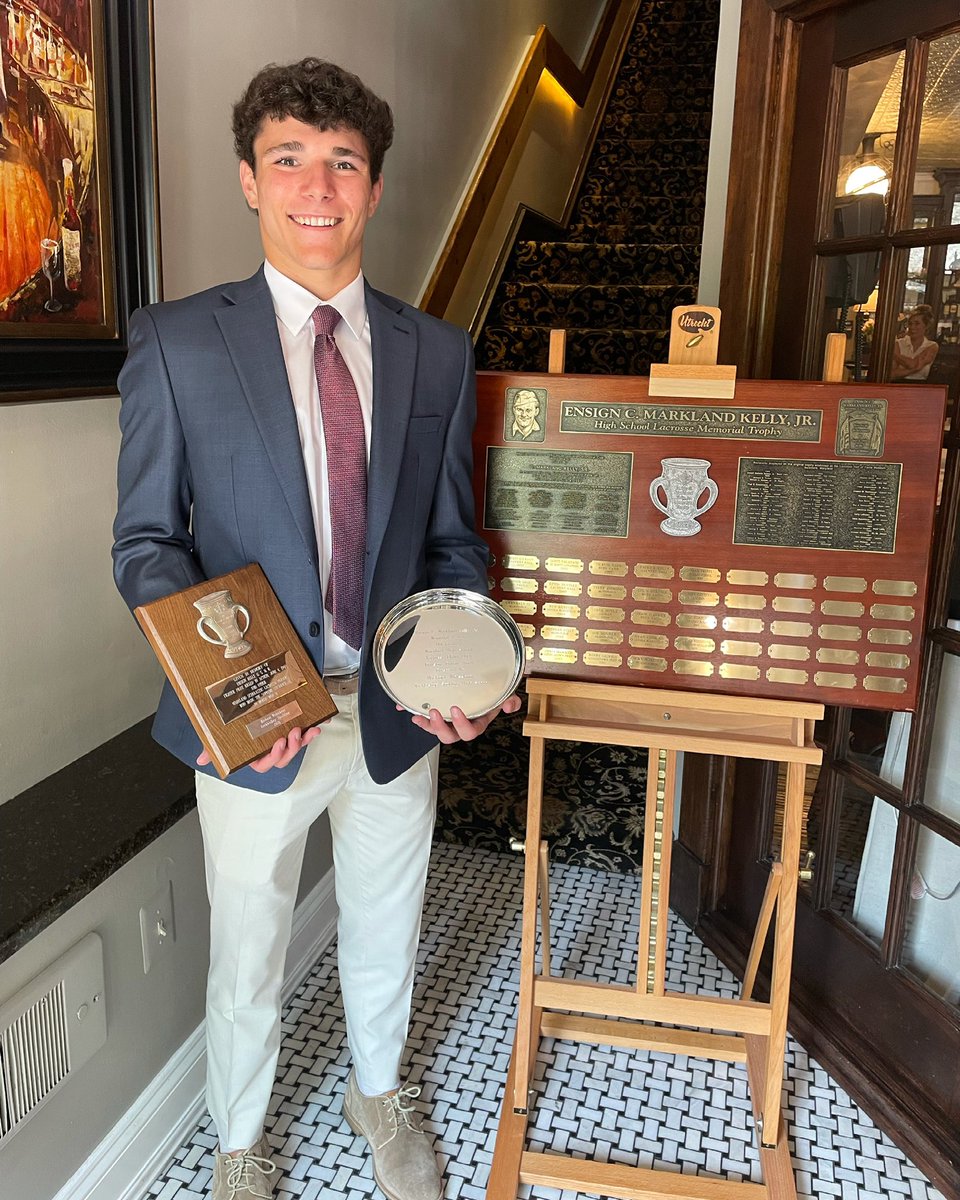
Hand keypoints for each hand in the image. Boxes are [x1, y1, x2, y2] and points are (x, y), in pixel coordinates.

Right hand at [196, 725, 321, 772]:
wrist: (249, 690)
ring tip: (305, 730)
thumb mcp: (222, 732)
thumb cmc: (234, 716)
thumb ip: (213, 745)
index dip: (273, 757)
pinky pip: (306, 733)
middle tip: (292, 735)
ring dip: (303, 741)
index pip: (263, 764)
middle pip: (283, 758)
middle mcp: (269, 746)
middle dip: (291, 749)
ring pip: (295, 747)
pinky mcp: (294, 726)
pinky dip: (312, 730)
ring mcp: (282, 737)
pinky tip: (318, 723)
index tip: (278, 744)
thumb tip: (202, 758)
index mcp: (254, 752)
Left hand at [405, 693, 521, 744]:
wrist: (481, 683)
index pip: (469, 731)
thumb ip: (510, 700)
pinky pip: (423, 718)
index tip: (456, 709)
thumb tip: (510, 706)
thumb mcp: (503, 693)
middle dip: (440, 728)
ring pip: (434, 730)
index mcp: (476, 722)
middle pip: (449, 736)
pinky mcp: (436, 713)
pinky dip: (413, 713)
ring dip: (426, 724)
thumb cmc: (491, 691)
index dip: (462, 724)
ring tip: (419, 715)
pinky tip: (403, 708)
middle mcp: (460, 725)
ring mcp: (447, 720)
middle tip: (435, 713)